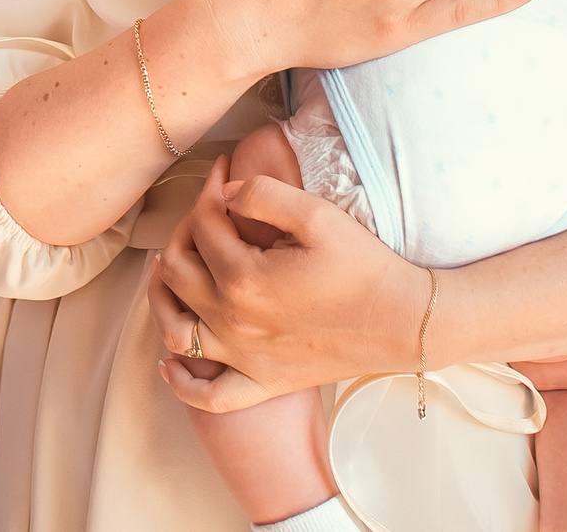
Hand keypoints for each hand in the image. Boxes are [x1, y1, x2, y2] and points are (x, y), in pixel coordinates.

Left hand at [149, 162, 427, 408]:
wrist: (404, 322)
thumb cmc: (365, 266)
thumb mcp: (317, 215)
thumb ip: (262, 194)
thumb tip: (223, 193)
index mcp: (244, 277)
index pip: (203, 224)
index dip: (208, 189)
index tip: (223, 170)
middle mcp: (234, 322)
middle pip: (176, 270)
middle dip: (183, 231)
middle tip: (206, 212)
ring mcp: (245, 358)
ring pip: (175, 330)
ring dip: (162, 298)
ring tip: (169, 269)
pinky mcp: (263, 382)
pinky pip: (208, 396)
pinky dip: (181, 381)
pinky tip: (169, 360)